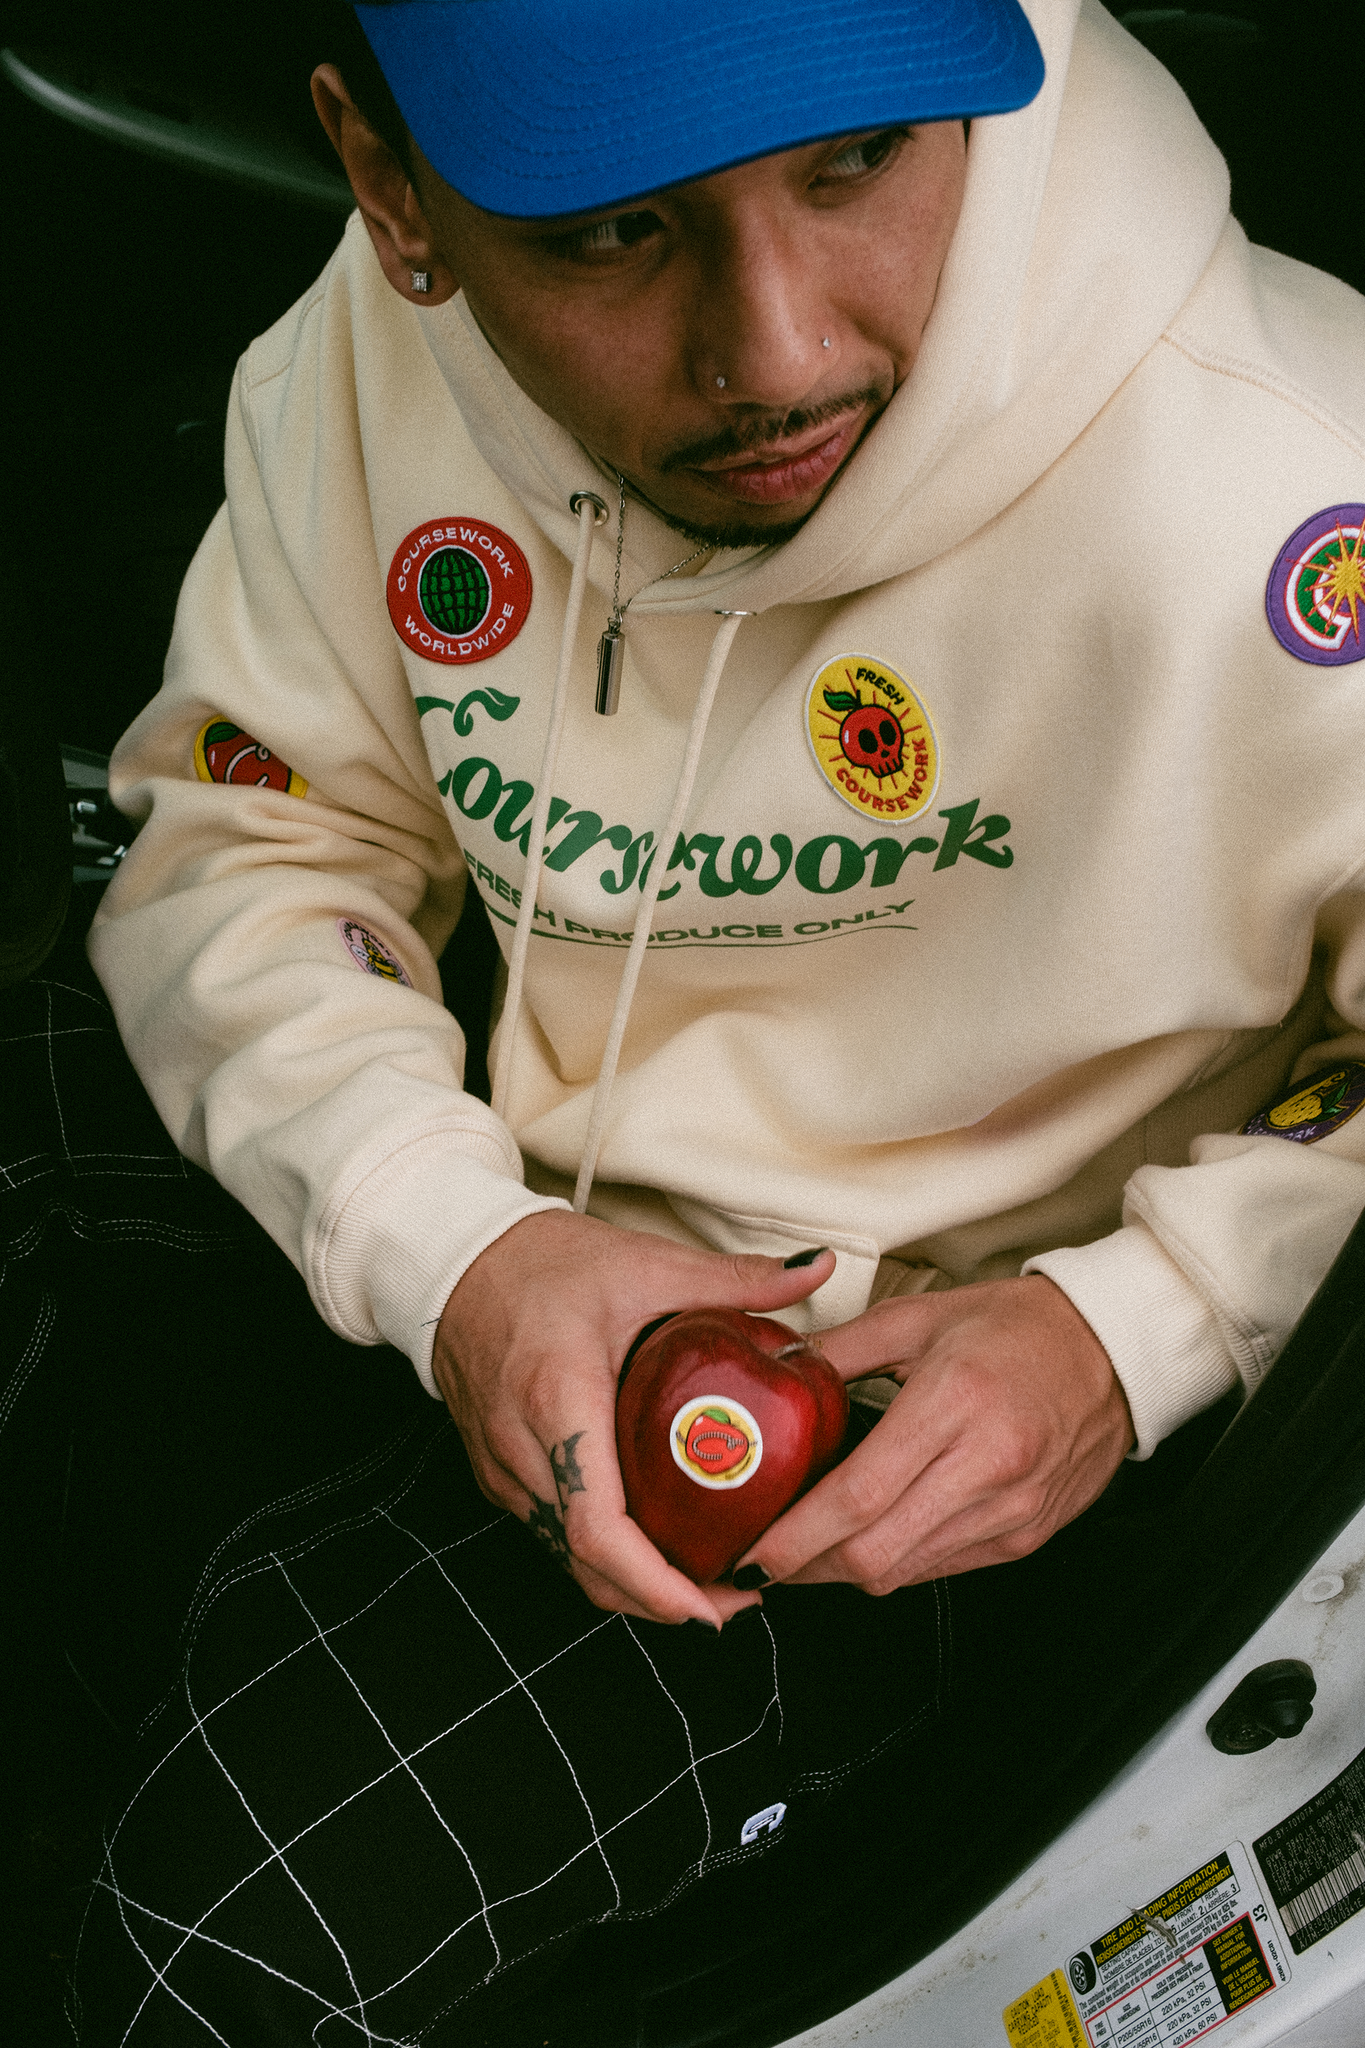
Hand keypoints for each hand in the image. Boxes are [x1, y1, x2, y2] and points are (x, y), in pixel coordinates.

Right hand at [432, 1212, 835, 1625]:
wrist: (453, 1257)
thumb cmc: (542, 1260)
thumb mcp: (646, 1262)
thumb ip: (735, 1277)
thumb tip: (818, 1269)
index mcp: (557, 1398)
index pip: (597, 1527)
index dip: (654, 1584)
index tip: (711, 1605)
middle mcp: (520, 1447)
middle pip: (586, 1562)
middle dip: (661, 1600)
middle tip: (737, 1600)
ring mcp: (501, 1467)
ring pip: (566, 1558)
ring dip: (632, 1583)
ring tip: (709, 1578)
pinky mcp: (496, 1471)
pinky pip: (551, 1532)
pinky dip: (603, 1554)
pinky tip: (653, 1542)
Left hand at [732, 1276, 1133, 1592]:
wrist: (1115, 1349)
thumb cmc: (1017, 1327)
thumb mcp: (918, 1317)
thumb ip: (840, 1349)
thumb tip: (777, 1368)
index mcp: (954, 1403)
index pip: (859, 1496)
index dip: (796, 1535)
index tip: (754, 1547)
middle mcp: (988, 1466)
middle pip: (875, 1553)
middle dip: (808, 1567)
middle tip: (765, 1556)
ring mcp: (1012, 1510)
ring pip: (905, 1572)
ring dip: (847, 1570)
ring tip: (808, 1549)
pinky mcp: (1028, 1535)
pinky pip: (943, 1568)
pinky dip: (897, 1562)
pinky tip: (872, 1539)